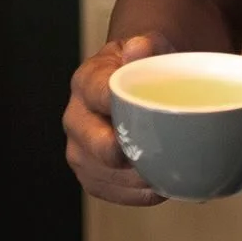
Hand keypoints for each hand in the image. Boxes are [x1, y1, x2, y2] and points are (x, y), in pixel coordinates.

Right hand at [63, 32, 176, 205]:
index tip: (133, 114)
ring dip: (133, 179)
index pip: (95, 91)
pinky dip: (135, 194)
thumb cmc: (145, 69)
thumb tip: (140, 48)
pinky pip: (108, 191)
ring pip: (99, 172)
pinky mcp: (91, 174)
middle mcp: (76, 117)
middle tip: (151, 156)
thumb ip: (149, 46)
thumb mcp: (150, 48)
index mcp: (88, 81)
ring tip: (165, 176)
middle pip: (92, 141)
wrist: (138, 89)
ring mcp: (80, 148)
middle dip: (120, 152)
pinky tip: (159, 189)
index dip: (111, 103)